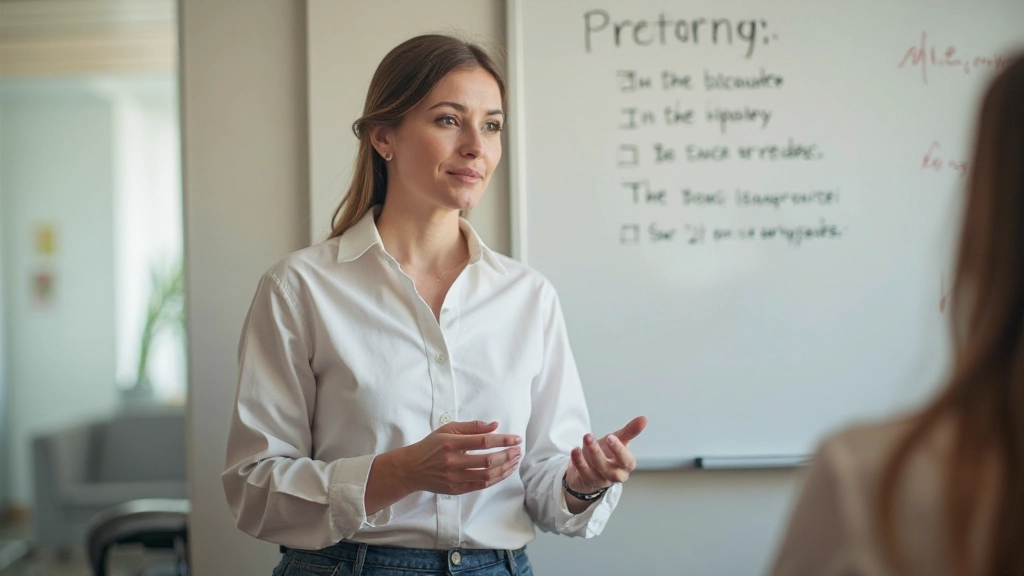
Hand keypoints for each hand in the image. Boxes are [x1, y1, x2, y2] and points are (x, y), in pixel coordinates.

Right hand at [393, 420, 521, 495]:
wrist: (411, 469)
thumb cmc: (431, 446)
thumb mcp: (447, 429)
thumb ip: (472, 427)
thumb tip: (495, 425)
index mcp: (451, 443)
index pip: (483, 441)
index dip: (503, 440)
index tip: (516, 439)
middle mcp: (453, 461)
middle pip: (488, 460)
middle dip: (507, 455)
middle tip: (518, 451)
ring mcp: (454, 477)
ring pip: (487, 475)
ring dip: (505, 469)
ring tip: (515, 462)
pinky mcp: (455, 489)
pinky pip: (480, 485)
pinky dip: (496, 479)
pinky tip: (505, 472)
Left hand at [565, 416, 647, 495]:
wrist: (592, 465)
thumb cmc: (608, 452)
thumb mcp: (618, 440)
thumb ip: (630, 431)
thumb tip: (644, 419)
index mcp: (626, 465)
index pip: (626, 460)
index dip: (618, 450)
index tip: (610, 437)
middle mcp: (615, 475)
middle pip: (609, 469)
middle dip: (598, 453)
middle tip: (589, 436)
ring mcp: (601, 480)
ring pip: (594, 472)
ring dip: (586, 456)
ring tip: (582, 440)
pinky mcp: (588, 481)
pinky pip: (582, 473)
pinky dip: (578, 462)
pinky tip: (575, 450)